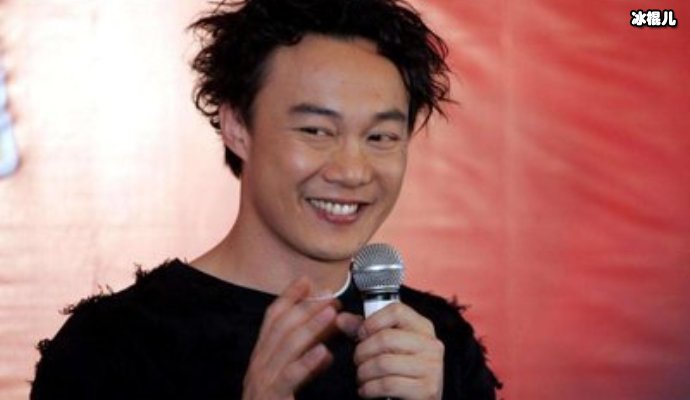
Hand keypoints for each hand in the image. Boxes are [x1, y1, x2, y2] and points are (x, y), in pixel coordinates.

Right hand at [242, 277, 338, 399]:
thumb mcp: (288, 384)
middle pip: (280, 327)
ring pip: (285, 347)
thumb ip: (304, 366)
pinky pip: (288, 378)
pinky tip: (324, 353)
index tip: (307, 281)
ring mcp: (262, 383)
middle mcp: (258, 367)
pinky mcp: (271, 398)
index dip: (288, 298)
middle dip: (306, 307)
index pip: (272, 320)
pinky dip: (306, 363)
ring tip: (332, 312)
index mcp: (262, 360)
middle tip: (331, 295)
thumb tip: (325, 348)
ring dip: (310, 326)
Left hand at [352, 303, 443, 399]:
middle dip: (363, 351)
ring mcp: (431, 368)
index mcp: (422, 327)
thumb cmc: (401, 369)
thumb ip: (365, 330)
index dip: (372, 322)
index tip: (361, 334)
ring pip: (384, 363)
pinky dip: (370, 389)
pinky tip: (366, 390)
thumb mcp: (386, 345)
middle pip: (386, 338)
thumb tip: (341, 319)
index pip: (397, 311)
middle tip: (358, 360)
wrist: (419, 399)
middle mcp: (431, 345)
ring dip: (364, 372)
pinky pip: (388, 385)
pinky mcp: (426, 390)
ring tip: (362, 376)